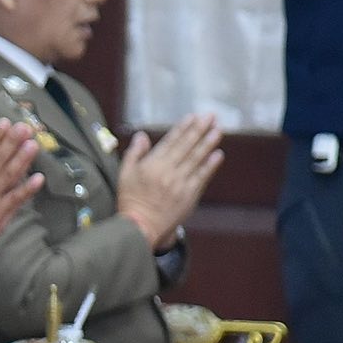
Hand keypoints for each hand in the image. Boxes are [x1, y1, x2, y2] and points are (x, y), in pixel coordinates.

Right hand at [0, 121, 44, 248]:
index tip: (5, 123)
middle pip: (0, 159)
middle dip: (13, 142)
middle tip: (25, 128)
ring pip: (11, 176)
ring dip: (23, 159)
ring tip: (34, 145)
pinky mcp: (0, 215)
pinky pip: (16, 200)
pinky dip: (28, 189)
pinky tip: (40, 177)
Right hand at [115, 113, 221, 249]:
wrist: (140, 226)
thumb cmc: (130, 200)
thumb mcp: (124, 174)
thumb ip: (134, 153)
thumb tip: (142, 136)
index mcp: (152, 165)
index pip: (171, 141)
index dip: (183, 128)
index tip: (193, 117)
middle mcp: (168, 171)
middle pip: (187, 146)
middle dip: (199, 130)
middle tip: (210, 116)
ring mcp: (180, 183)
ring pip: (197, 159)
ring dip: (208, 143)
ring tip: (217, 130)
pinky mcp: (189, 195)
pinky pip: (202, 177)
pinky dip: (210, 165)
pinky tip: (218, 154)